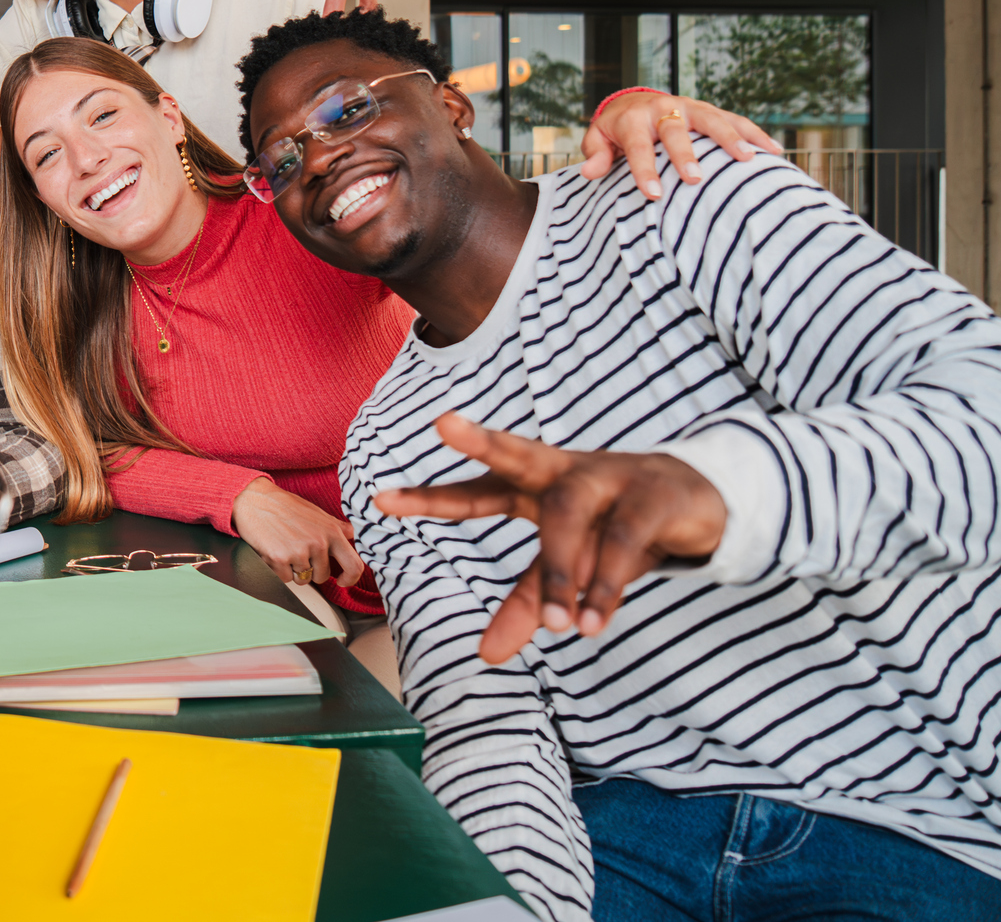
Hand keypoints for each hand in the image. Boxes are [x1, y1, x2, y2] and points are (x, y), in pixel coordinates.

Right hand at [231, 478, 365, 587]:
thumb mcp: (316, 512)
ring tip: (284, 549)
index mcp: (332, 531)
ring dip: (294, 570)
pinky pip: (285, 579)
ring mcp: (299, 551)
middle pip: (322, 576)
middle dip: (312, 572)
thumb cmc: (284, 505)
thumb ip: (336, 526)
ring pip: (303, 580)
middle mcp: (318, 542)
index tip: (341, 581)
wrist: (253, 498)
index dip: (350, 578)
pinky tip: (273, 551)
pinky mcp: (279, 559)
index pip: (354, 565)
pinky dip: (278, 570)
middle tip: (298, 554)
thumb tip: (352, 534)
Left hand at [374, 413, 727, 663]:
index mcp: (536, 486)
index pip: (476, 489)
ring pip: (571, 514)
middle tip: (443, 424)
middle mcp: (565, 473)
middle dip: (482, 440)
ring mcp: (609, 478)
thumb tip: (487, 655)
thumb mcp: (568, 566)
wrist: (700, 504)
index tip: (378, 500)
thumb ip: (527, 603)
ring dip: (562, 571)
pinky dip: (608, 582)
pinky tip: (595, 618)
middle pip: (519, 454)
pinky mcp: (653, 497)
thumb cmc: (616, 527)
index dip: (429, 497)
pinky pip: (624, 539)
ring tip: (561, 625)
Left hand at [580, 91, 780, 199]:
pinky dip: (754, 133)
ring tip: (747, 159)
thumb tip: (589, 172)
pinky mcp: (708, 110)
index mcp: (633, 119)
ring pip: (712, 119)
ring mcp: (689, 107)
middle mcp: (662, 108)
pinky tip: (773, 151)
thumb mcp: (598, 138)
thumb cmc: (615, 130)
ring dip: (730, 137)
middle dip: (686, 153)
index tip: (654, 194)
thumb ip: (596, 154)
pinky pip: (734, 119)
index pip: (638, 146)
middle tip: (696, 178)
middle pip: (675, 130)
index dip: (645, 170)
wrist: (632, 101)